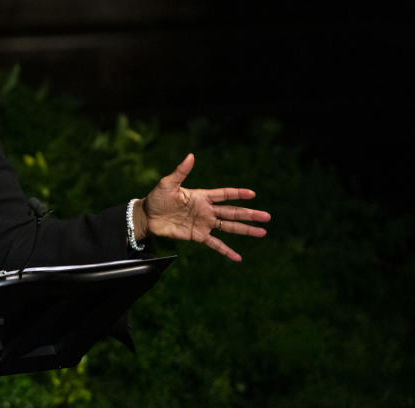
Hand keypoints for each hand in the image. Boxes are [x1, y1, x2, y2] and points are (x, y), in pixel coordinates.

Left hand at [136, 153, 269, 261]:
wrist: (147, 217)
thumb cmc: (157, 198)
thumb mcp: (168, 184)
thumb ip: (181, 172)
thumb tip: (191, 156)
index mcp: (202, 196)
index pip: (224, 194)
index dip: (238, 194)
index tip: (253, 194)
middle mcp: (206, 210)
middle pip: (232, 212)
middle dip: (250, 214)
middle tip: (267, 217)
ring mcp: (204, 223)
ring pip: (229, 227)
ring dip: (245, 230)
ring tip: (262, 232)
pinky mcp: (197, 236)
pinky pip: (215, 244)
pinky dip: (226, 251)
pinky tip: (238, 257)